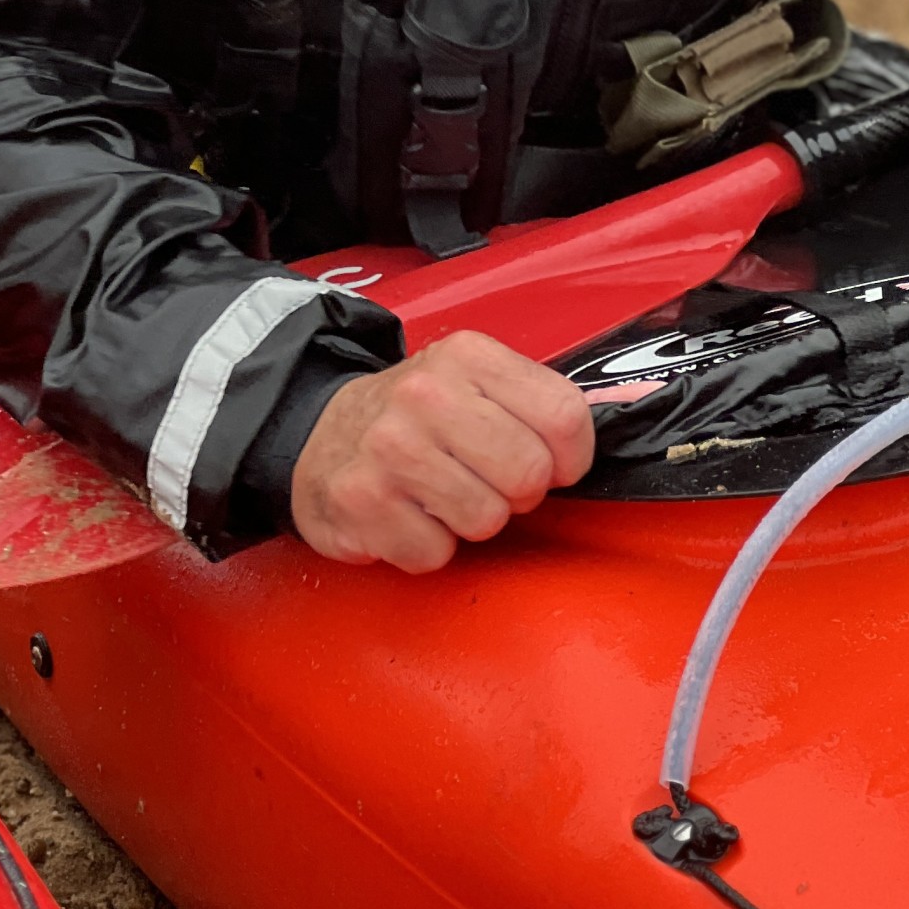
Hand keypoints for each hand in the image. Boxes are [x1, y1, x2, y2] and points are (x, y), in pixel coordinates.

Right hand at [290, 330, 594, 572]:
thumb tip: (588, 448)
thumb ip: (534, 403)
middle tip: (486, 478)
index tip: (549, 460)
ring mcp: (390, 448)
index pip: (565, 415)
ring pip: (486, 519)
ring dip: (471, 520)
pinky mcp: (362, 501)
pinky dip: (428, 546)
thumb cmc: (414, 417)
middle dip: (517, 492)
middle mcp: (426, 394)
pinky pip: (435, 553)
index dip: (569, 456)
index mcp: (467, 356)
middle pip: (529, 473)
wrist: (321, 435)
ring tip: (442, 493)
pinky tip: (410, 514)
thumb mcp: (474, 380)